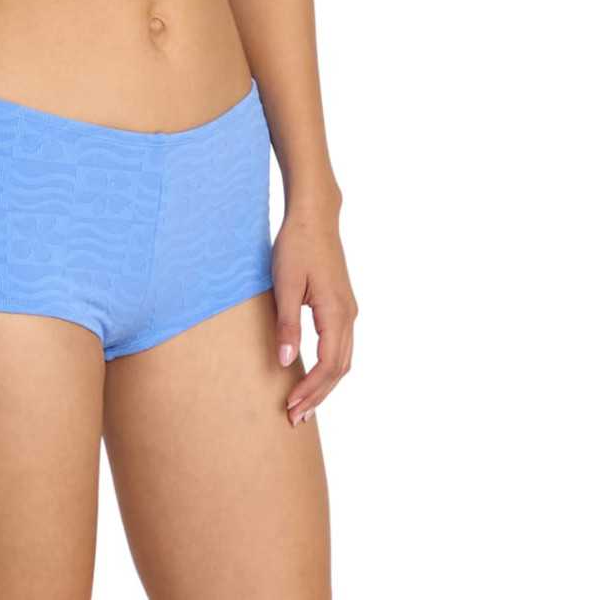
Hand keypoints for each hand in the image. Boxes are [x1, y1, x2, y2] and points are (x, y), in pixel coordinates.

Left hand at [271, 203, 357, 426]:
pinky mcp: (342, 304)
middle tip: (295, 418)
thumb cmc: (296, 246)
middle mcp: (349, 315)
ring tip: (304, 405)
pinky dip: (329, 367)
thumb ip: (287, 324)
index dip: (311, 390)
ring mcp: (348, 310)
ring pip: (343, 359)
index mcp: (336, 312)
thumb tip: (288, 363)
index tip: (291, 407)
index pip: (328, 366)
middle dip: (318, 396)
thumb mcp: (285, 285)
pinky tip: (314, 374)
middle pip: (339, 369)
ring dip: (325, 385)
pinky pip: (341, 346)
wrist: (314, 217)